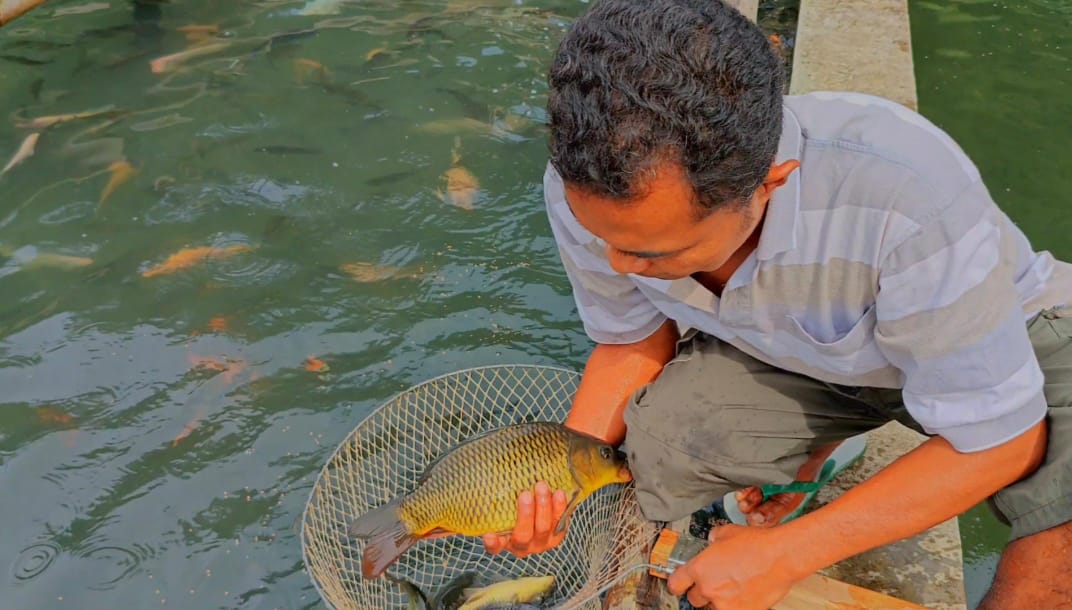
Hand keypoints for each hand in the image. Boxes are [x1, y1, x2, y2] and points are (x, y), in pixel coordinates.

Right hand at [482, 481, 568, 557]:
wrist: (538, 507)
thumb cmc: (513, 505)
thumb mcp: (502, 504)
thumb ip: (495, 498)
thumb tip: (486, 476)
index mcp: (503, 541)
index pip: (494, 546)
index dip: (492, 542)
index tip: (488, 535)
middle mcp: (522, 546)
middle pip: (523, 535)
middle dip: (525, 515)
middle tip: (525, 495)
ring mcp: (541, 542)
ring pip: (543, 528)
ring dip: (543, 507)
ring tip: (541, 486)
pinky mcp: (557, 534)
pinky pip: (561, 523)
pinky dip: (560, 507)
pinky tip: (559, 493)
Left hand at [666, 524, 802, 609]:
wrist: (781, 557)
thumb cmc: (758, 545)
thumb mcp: (727, 532)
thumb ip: (714, 538)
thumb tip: (713, 540)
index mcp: (700, 568)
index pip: (675, 583)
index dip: (677, 583)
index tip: (679, 584)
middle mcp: (709, 588)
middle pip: (694, 599)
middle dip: (702, 591)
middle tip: (714, 582)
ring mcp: (725, 604)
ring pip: (713, 607)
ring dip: (719, 600)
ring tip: (733, 586)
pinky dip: (736, 604)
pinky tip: (745, 592)